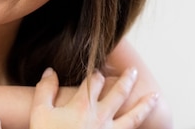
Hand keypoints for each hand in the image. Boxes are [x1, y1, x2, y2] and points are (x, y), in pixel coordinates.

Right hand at [30, 67, 157, 128]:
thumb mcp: (40, 112)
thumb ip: (46, 90)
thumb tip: (51, 71)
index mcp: (83, 105)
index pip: (94, 81)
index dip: (96, 73)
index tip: (99, 71)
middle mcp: (101, 116)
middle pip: (118, 93)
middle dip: (126, 80)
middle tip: (133, 71)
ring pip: (134, 116)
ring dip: (145, 104)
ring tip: (155, 95)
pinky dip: (141, 128)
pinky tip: (148, 127)